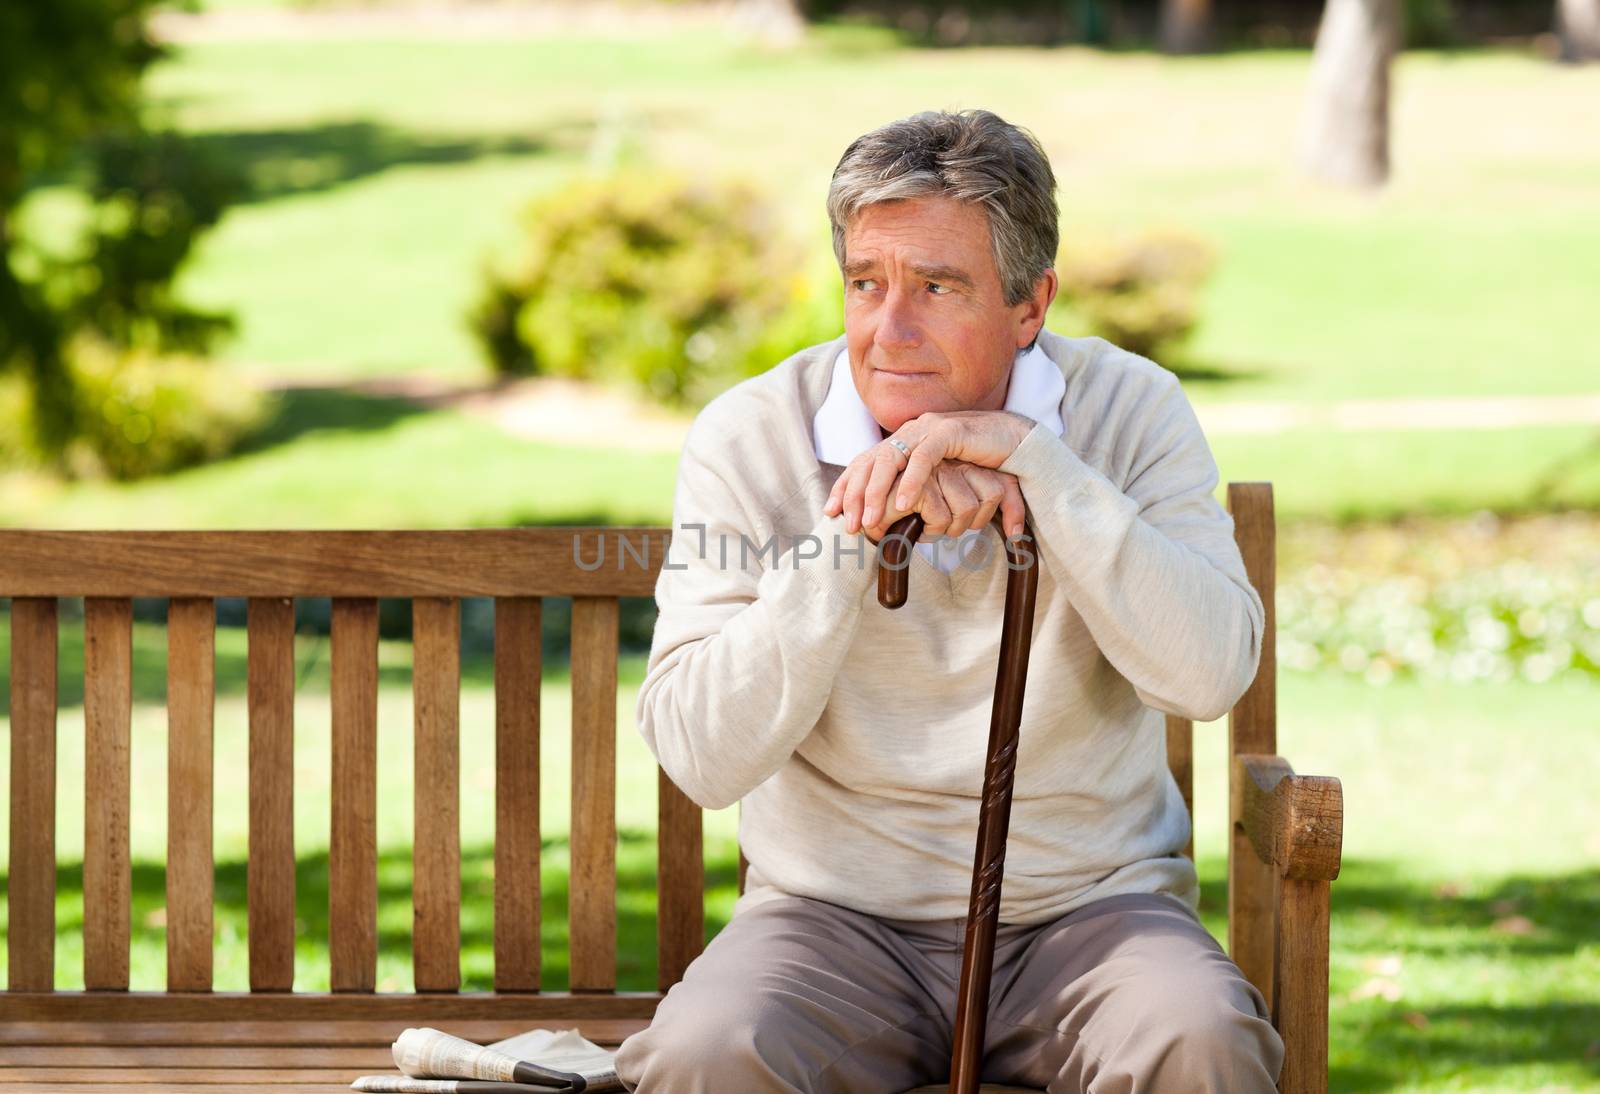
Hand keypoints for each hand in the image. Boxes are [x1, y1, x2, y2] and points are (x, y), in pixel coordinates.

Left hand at [823, 409, 1035, 542]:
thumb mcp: (943, 480)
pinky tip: (903, 504)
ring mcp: (927, 429)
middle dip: (856, 495)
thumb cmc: (980, 463)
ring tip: (871, 520)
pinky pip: (923, 457)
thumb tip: (900, 518)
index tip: (832, 513)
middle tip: (850, 525)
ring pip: (891, 459)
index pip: (866, 463)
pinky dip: (912, 482)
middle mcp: (910, 433)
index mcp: (904, 443)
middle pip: (871, 462)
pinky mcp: (949, 431)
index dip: (847, 486)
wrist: (1016, 439)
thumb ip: (921, 494)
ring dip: (878, 492)